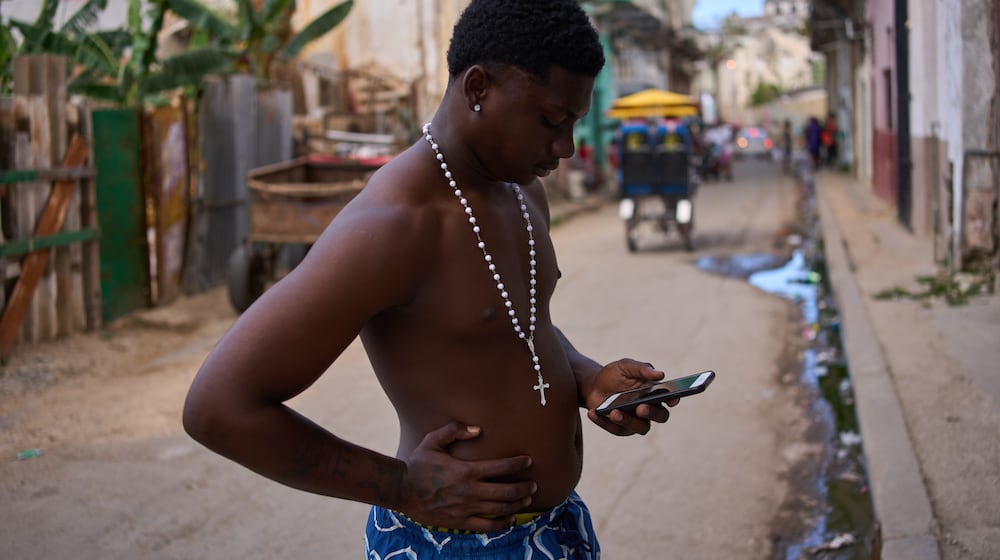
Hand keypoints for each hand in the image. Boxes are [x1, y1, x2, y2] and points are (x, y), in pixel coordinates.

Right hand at [399, 421, 535, 531]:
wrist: (400, 490)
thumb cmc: (418, 463)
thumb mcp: (432, 441)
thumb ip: (454, 430)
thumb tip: (478, 429)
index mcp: (465, 471)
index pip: (501, 467)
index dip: (518, 464)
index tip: (528, 461)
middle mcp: (469, 491)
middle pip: (506, 491)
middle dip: (524, 487)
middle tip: (534, 484)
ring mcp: (465, 509)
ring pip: (500, 509)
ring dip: (517, 504)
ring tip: (527, 499)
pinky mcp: (460, 522)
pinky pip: (486, 526)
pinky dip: (501, 523)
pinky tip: (509, 518)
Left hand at [585, 358, 675, 435]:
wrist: (593, 385)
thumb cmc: (614, 375)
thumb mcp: (625, 366)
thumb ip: (642, 369)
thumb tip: (660, 374)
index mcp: (655, 392)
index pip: (670, 398)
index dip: (673, 399)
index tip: (671, 399)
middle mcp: (650, 409)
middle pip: (660, 416)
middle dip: (652, 413)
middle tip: (640, 408)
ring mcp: (636, 421)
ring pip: (640, 427)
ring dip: (627, 421)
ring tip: (613, 412)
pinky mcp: (620, 429)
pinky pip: (615, 429)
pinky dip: (604, 422)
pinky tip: (593, 413)